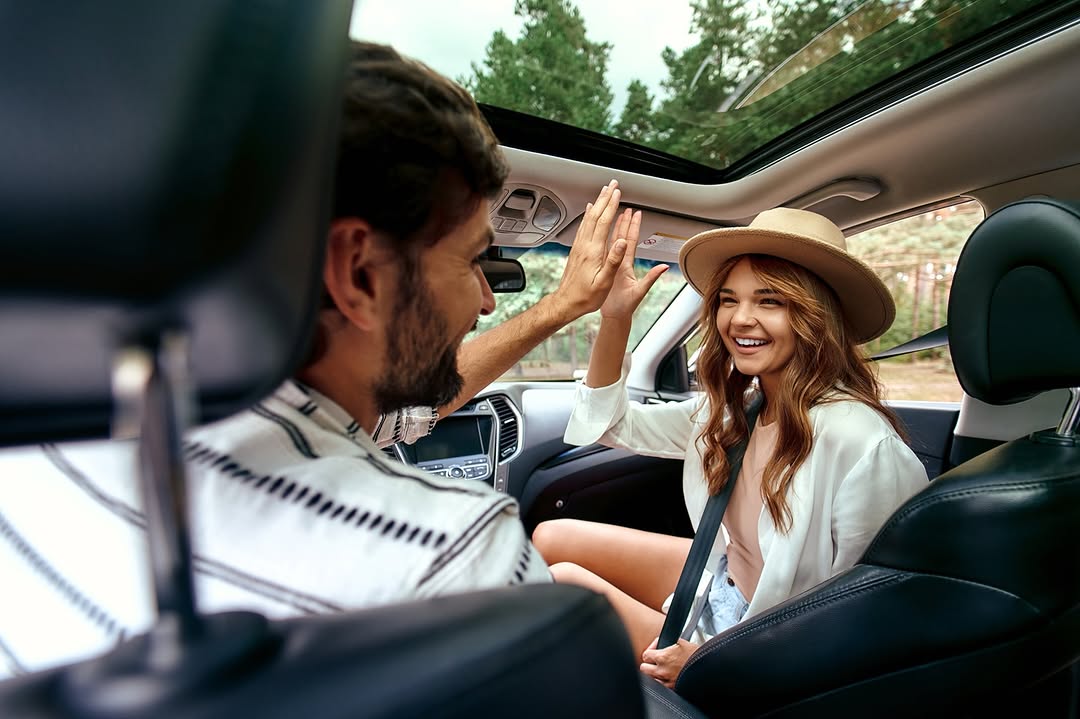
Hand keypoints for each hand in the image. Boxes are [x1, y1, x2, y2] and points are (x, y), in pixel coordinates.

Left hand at [549, 180, 630, 319]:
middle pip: (595, 215)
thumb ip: (613, 261)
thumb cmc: (586, 296)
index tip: (617, 194)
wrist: (566, 302)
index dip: (611, 206)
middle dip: (605, 198)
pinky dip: (588, 215)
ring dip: (597, 203)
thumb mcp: (604, 282)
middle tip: (612, 185)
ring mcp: (579, 246)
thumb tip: (621, 242)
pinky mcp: (576, 250)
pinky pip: (583, 226)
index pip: (603, 222)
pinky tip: (589, 211)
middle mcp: (584, 245)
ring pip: (588, 219)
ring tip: (604, 193)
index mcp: (593, 251)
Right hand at [599, 207, 668, 321]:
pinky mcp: (603, 271)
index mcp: (627, 266)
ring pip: (612, 243)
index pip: (632, 242)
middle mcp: (620, 263)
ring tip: (615, 214)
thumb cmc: (626, 307)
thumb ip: (651, 278)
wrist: (614, 316)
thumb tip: (664, 267)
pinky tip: (599, 233)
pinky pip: (601, 253)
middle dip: (624, 222)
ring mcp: (611, 266)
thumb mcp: (640, 291)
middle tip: (626, 207)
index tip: (635, 213)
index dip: (634, 227)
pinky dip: (601, 241)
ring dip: (614, 229)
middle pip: (622, 238)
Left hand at [640, 637, 697, 688]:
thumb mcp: (680, 642)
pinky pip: (661, 687)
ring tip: (660, 670)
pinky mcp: (673, 689)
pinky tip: (666, 677)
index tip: (654, 651)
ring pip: (650, 679)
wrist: (708, 667)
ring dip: (653, 674)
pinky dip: (661, 682)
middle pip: (644, 669)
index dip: (649, 652)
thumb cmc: (696, 654)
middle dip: (648, 664)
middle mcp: (663, 670)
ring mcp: (667, 681)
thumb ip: (666, 643)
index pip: (645, 655)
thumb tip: (658, 643)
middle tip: (654, 662)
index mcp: (663, 657)